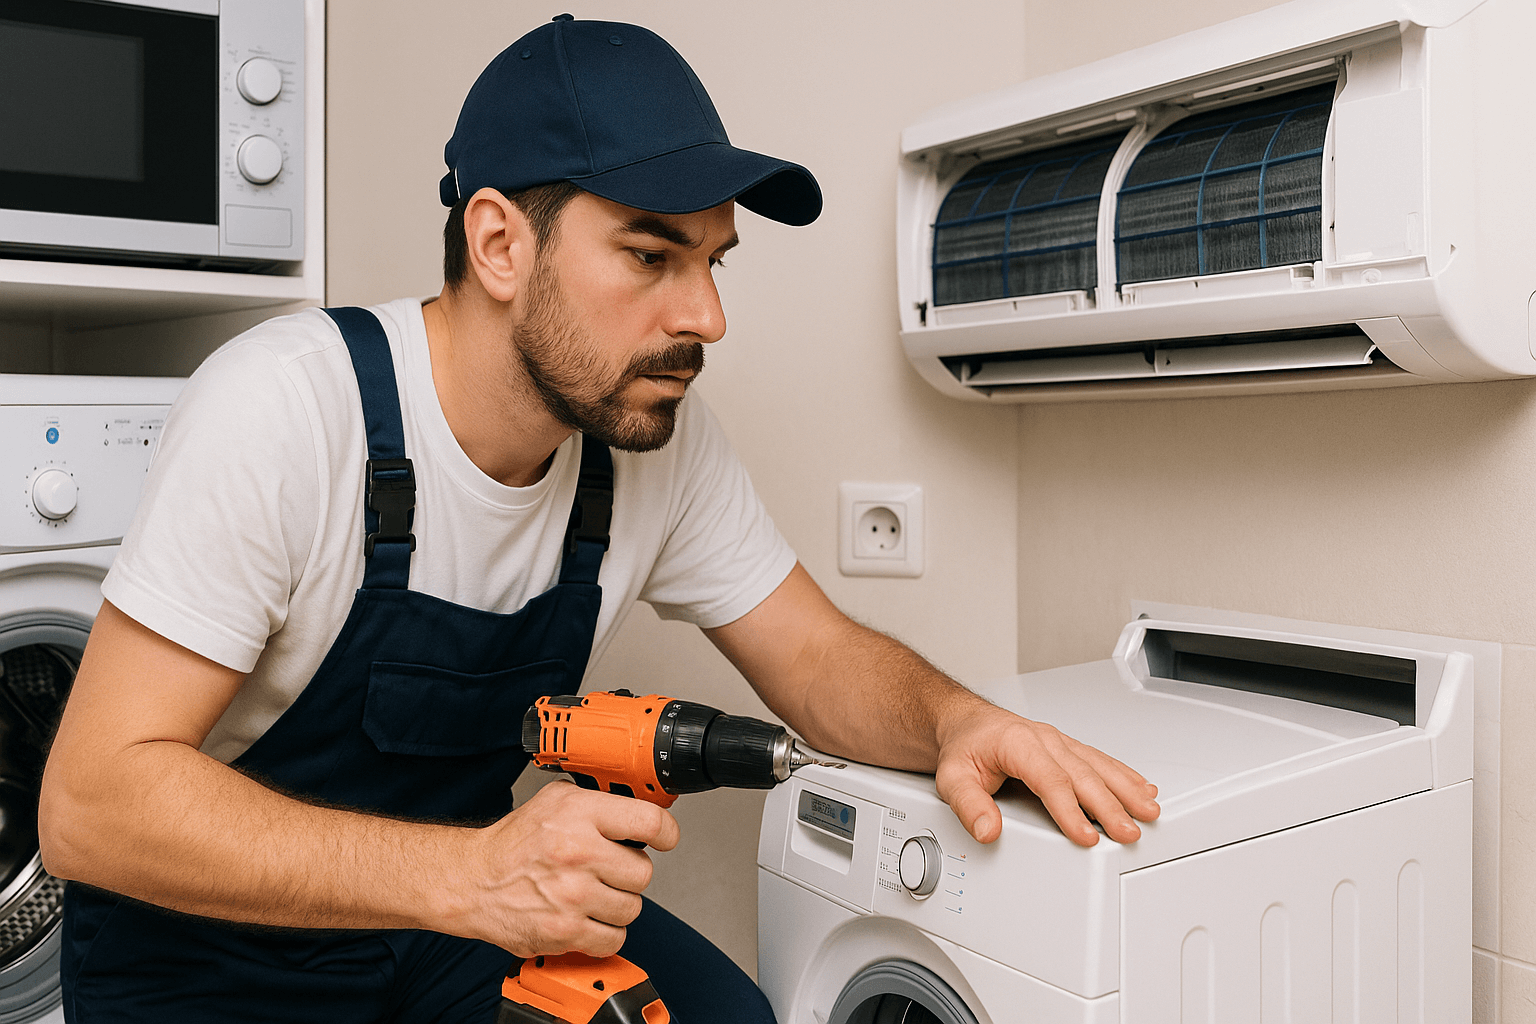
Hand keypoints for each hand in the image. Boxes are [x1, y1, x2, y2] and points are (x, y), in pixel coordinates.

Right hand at [451, 780, 679, 956]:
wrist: (475, 881)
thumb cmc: (516, 843)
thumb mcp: (556, 800)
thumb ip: (600, 801)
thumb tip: (643, 810)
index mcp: (578, 815)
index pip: (648, 822)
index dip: (665, 832)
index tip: (664, 838)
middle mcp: (577, 852)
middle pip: (643, 871)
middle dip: (628, 872)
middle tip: (606, 869)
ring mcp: (572, 895)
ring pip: (632, 907)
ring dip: (616, 904)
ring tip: (591, 893)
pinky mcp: (565, 931)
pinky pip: (614, 938)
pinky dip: (604, 932)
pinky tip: (587, 917)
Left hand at [933, 702, 1159, 846]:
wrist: (967, 724)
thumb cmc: (964, 747)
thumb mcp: (952, 777)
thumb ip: (968, 805)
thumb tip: (988, 830)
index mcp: (1018, 743)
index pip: (1051, 780)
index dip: (1070, 810)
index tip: (1086, 835)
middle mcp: (1045, 740)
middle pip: (1083, 775)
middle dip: (1110, 806)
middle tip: (1128, 832)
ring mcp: (1059, 742)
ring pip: (1099, 766)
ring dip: (1126, 789)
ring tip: (1148, 811)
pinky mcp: (1068, 748)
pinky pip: (1101, 760)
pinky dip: (1124, 776)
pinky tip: (1142, 789)